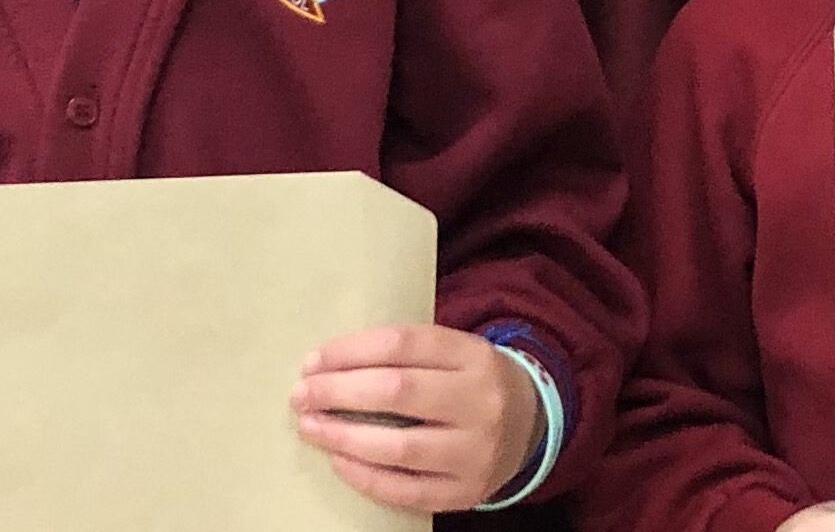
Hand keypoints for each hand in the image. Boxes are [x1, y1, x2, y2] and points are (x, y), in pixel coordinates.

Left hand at [291, 324, 537, 510]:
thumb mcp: (454, 353)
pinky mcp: (467, 490)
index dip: (350, 352)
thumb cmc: (472, 383)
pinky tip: (339, 461)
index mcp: (474, 355)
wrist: (534, 424)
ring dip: (343, 436)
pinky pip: (407, 489)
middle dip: (338, 392)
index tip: (312, 361)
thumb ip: (405, 354)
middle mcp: (480, 401)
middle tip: (301, 395)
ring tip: (311, 427)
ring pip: (399, 446)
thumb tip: (326, 366)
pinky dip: (366, 476)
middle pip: (397, 392)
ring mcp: (476, 450)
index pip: (402, 345)